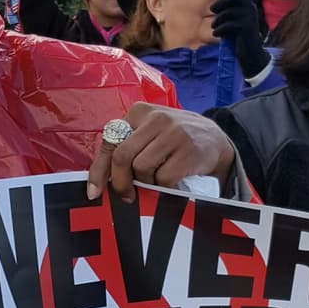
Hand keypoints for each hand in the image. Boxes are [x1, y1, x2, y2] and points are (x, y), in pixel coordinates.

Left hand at [86, 104, 236, 203]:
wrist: (214, 140)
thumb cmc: (172, 141)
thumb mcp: (148, 134)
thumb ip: (126, 148)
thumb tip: (100, 181)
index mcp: (139, 111)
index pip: (109, 142)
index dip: (99, 171)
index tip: (94, 192)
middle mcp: (155, 118)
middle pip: (122, 157)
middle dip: (120, 182)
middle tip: (127, 195)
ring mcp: (173, 132)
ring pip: (142, 169)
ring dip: (146, 183)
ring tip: (156, 181)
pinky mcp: (188, 150)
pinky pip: (164, 179)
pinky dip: (164, 187)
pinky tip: (171, 182)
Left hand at [212, 0, 269, 77]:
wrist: (249, 54)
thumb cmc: (238, 35)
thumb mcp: (232, 18)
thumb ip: (227, 6)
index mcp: (247, 4)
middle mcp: (251, 8)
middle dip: (220, 2)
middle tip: (212, 10)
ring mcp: (250, 18)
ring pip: (229, 12)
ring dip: (218, 20)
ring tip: (215, 27)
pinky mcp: (247, 29)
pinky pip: (229, 24)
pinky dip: (220, 29)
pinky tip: (218, 34)